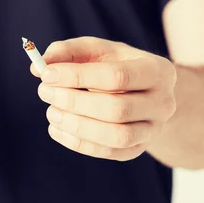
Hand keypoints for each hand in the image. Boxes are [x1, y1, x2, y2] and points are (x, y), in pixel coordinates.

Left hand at [31, 37, 176, 160]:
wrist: (144, 92)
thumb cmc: (115, 64)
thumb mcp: (96, 50)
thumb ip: (68, 51)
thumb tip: (40, 66)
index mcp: (158, 70)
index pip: (117, 76)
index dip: (78, 76)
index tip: (46, 74)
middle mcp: (163, 103)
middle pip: (117, 109)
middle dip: (74, 101)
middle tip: (44, 92)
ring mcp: (153, 130)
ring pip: (116, 136)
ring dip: (77, 126)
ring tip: (51, 112)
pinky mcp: (137, 149)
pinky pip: (109, 152)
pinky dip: (78, 143)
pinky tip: (57, 128)